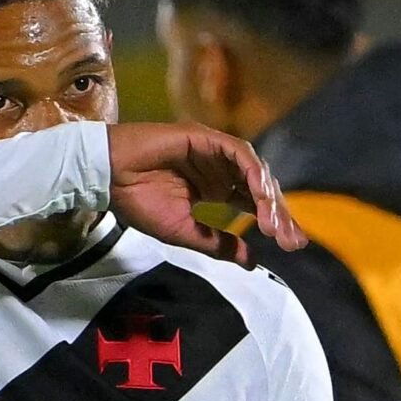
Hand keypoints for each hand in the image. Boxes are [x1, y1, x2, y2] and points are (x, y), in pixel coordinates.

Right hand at [105, 123, 307, 261]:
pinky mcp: (206, 137)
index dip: (274, 222)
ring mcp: (214, 152)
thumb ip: (219, 244)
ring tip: (274, 224)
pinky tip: (260, 194)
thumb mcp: (186, 232)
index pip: (255, 204)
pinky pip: (239, 153)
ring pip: (255, 171)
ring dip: (268, 197)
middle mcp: (220, 169)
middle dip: (280, 214)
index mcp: (216, 188)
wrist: (108, 178)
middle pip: (261, 188)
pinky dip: (253, 172)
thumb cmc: (139, 203)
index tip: (291, 246)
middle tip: (291, 239)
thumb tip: (253, 262)